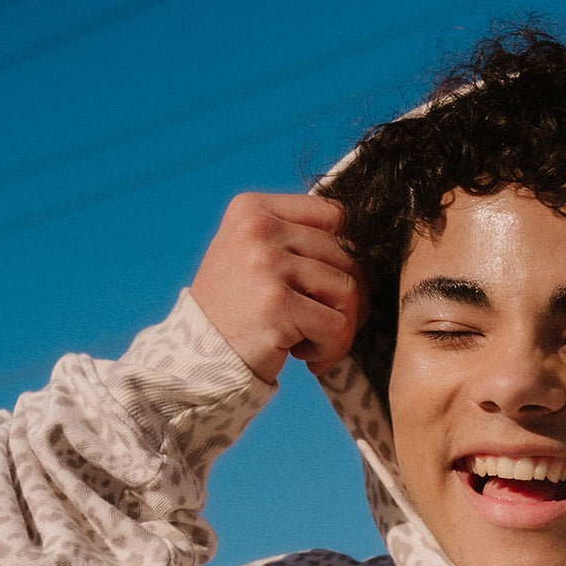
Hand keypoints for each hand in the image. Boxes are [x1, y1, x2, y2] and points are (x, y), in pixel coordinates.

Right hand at [189, 193, 363, 383]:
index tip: (334, 287)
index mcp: (254, 208)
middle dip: (349, 300)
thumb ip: (297, 238)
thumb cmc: (238, 311)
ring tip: (312, 342)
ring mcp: (267, 264)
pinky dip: (331, 349)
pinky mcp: (277, 303)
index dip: (350, 254)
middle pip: (347, 256)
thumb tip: (366, 243)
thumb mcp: (255, 255)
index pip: (335, 214)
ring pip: (348, 290)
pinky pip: (337, 326)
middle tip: (328, 327)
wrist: (199, 357)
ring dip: (342, 327)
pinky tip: (306, 356)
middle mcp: (259, 228)